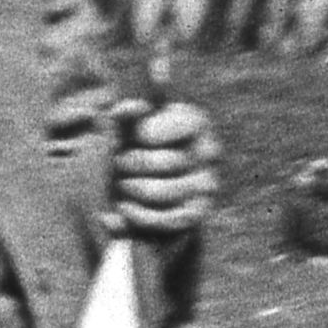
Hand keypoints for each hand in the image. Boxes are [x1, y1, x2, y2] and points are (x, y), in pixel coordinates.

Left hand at [111, 98, 218, 237]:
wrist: (136, 189)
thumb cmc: (130, 148)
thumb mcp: (124, 130)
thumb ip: (124, 117)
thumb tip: (124, 108)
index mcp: (193, 121)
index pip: (182, 124)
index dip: (150, 133)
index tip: (134, 138)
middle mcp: (208, 151)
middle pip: (168, 161)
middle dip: (133, 164)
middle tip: (119, 163)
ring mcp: (206, 184)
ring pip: (166, 191)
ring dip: (134, 189)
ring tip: (121, 184)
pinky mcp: (197, 213)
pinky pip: (169, 218)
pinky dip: (140, 215)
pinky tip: (124, 207)